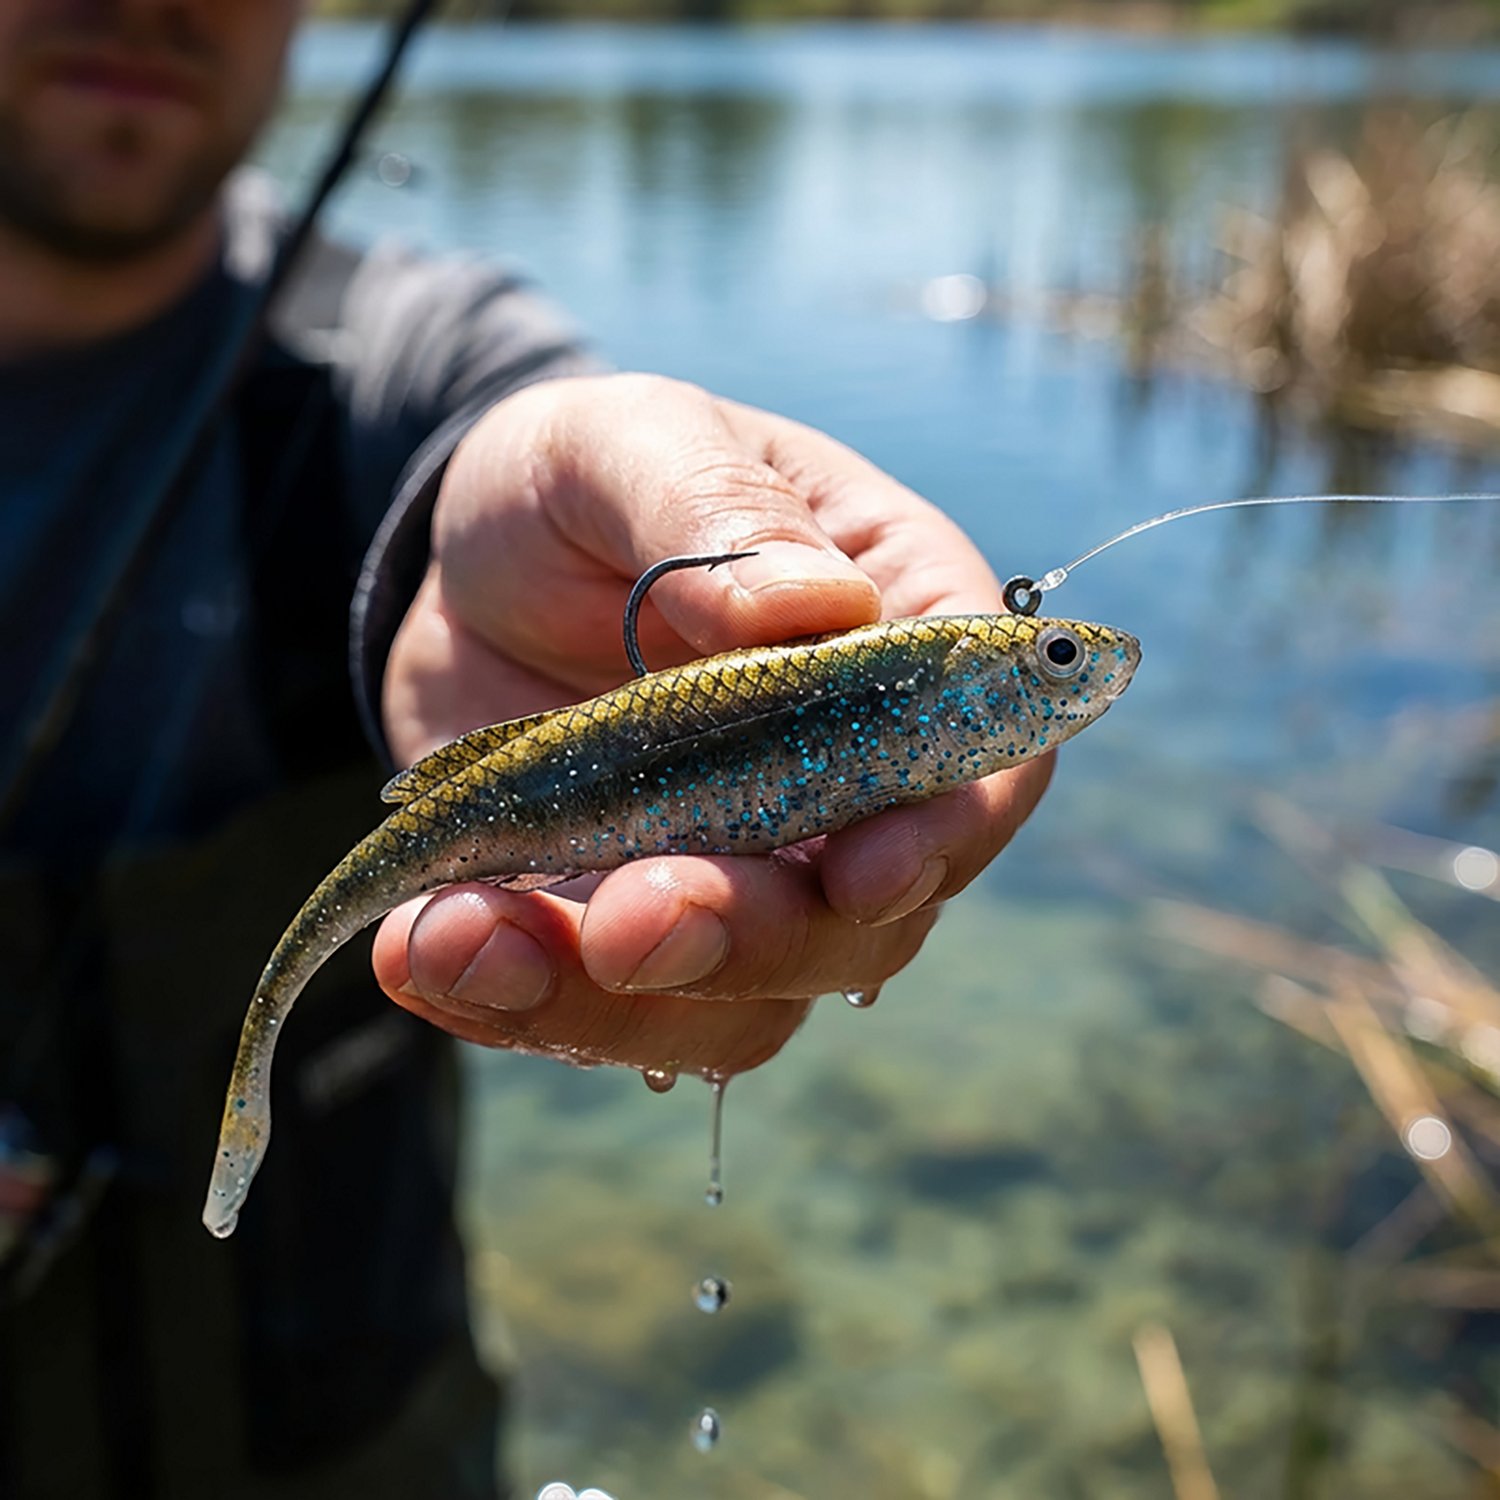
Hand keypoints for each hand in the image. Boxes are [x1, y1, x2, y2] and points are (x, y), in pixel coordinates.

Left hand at [373, 374, 1052, 1079]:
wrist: (473, 565)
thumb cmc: (588, 477)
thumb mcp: (632, 440)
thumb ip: (716, 511)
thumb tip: (810, 609)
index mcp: (894, 643)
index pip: (984, 763)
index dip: (948, 834)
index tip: (862, 874)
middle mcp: (843, 784)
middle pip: (864, 920)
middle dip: (754, 941)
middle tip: (627, 924)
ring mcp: (743, 872)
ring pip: (740, 1001)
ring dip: (615, 1004)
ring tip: (465, 942)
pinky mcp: (631, 923)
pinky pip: (609, 1011)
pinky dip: (520, 1000)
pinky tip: (428, 951)